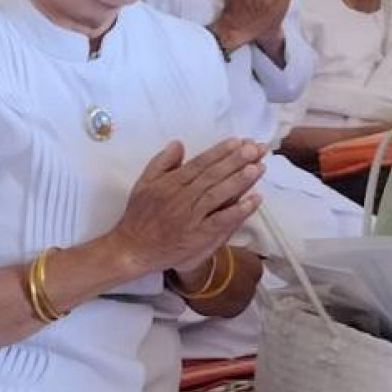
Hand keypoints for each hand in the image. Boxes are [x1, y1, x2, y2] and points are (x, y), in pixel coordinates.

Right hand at [108, 139, 263, 277]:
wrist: (132, 249)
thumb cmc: (139, 217)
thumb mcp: (143, 184)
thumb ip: (161, 163)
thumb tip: (178, 144)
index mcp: (169, 184)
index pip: (199, 164)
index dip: (220, 152)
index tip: (239, 141)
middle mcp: (181, 198)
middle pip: (212, 176)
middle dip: (236, 161)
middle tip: (256, 149)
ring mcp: (190, 218)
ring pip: (218, 195)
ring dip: (239, 181)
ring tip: (259, 167)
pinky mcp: (197, 237)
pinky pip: (220, 221)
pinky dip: (238, 211)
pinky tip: (254, 200)